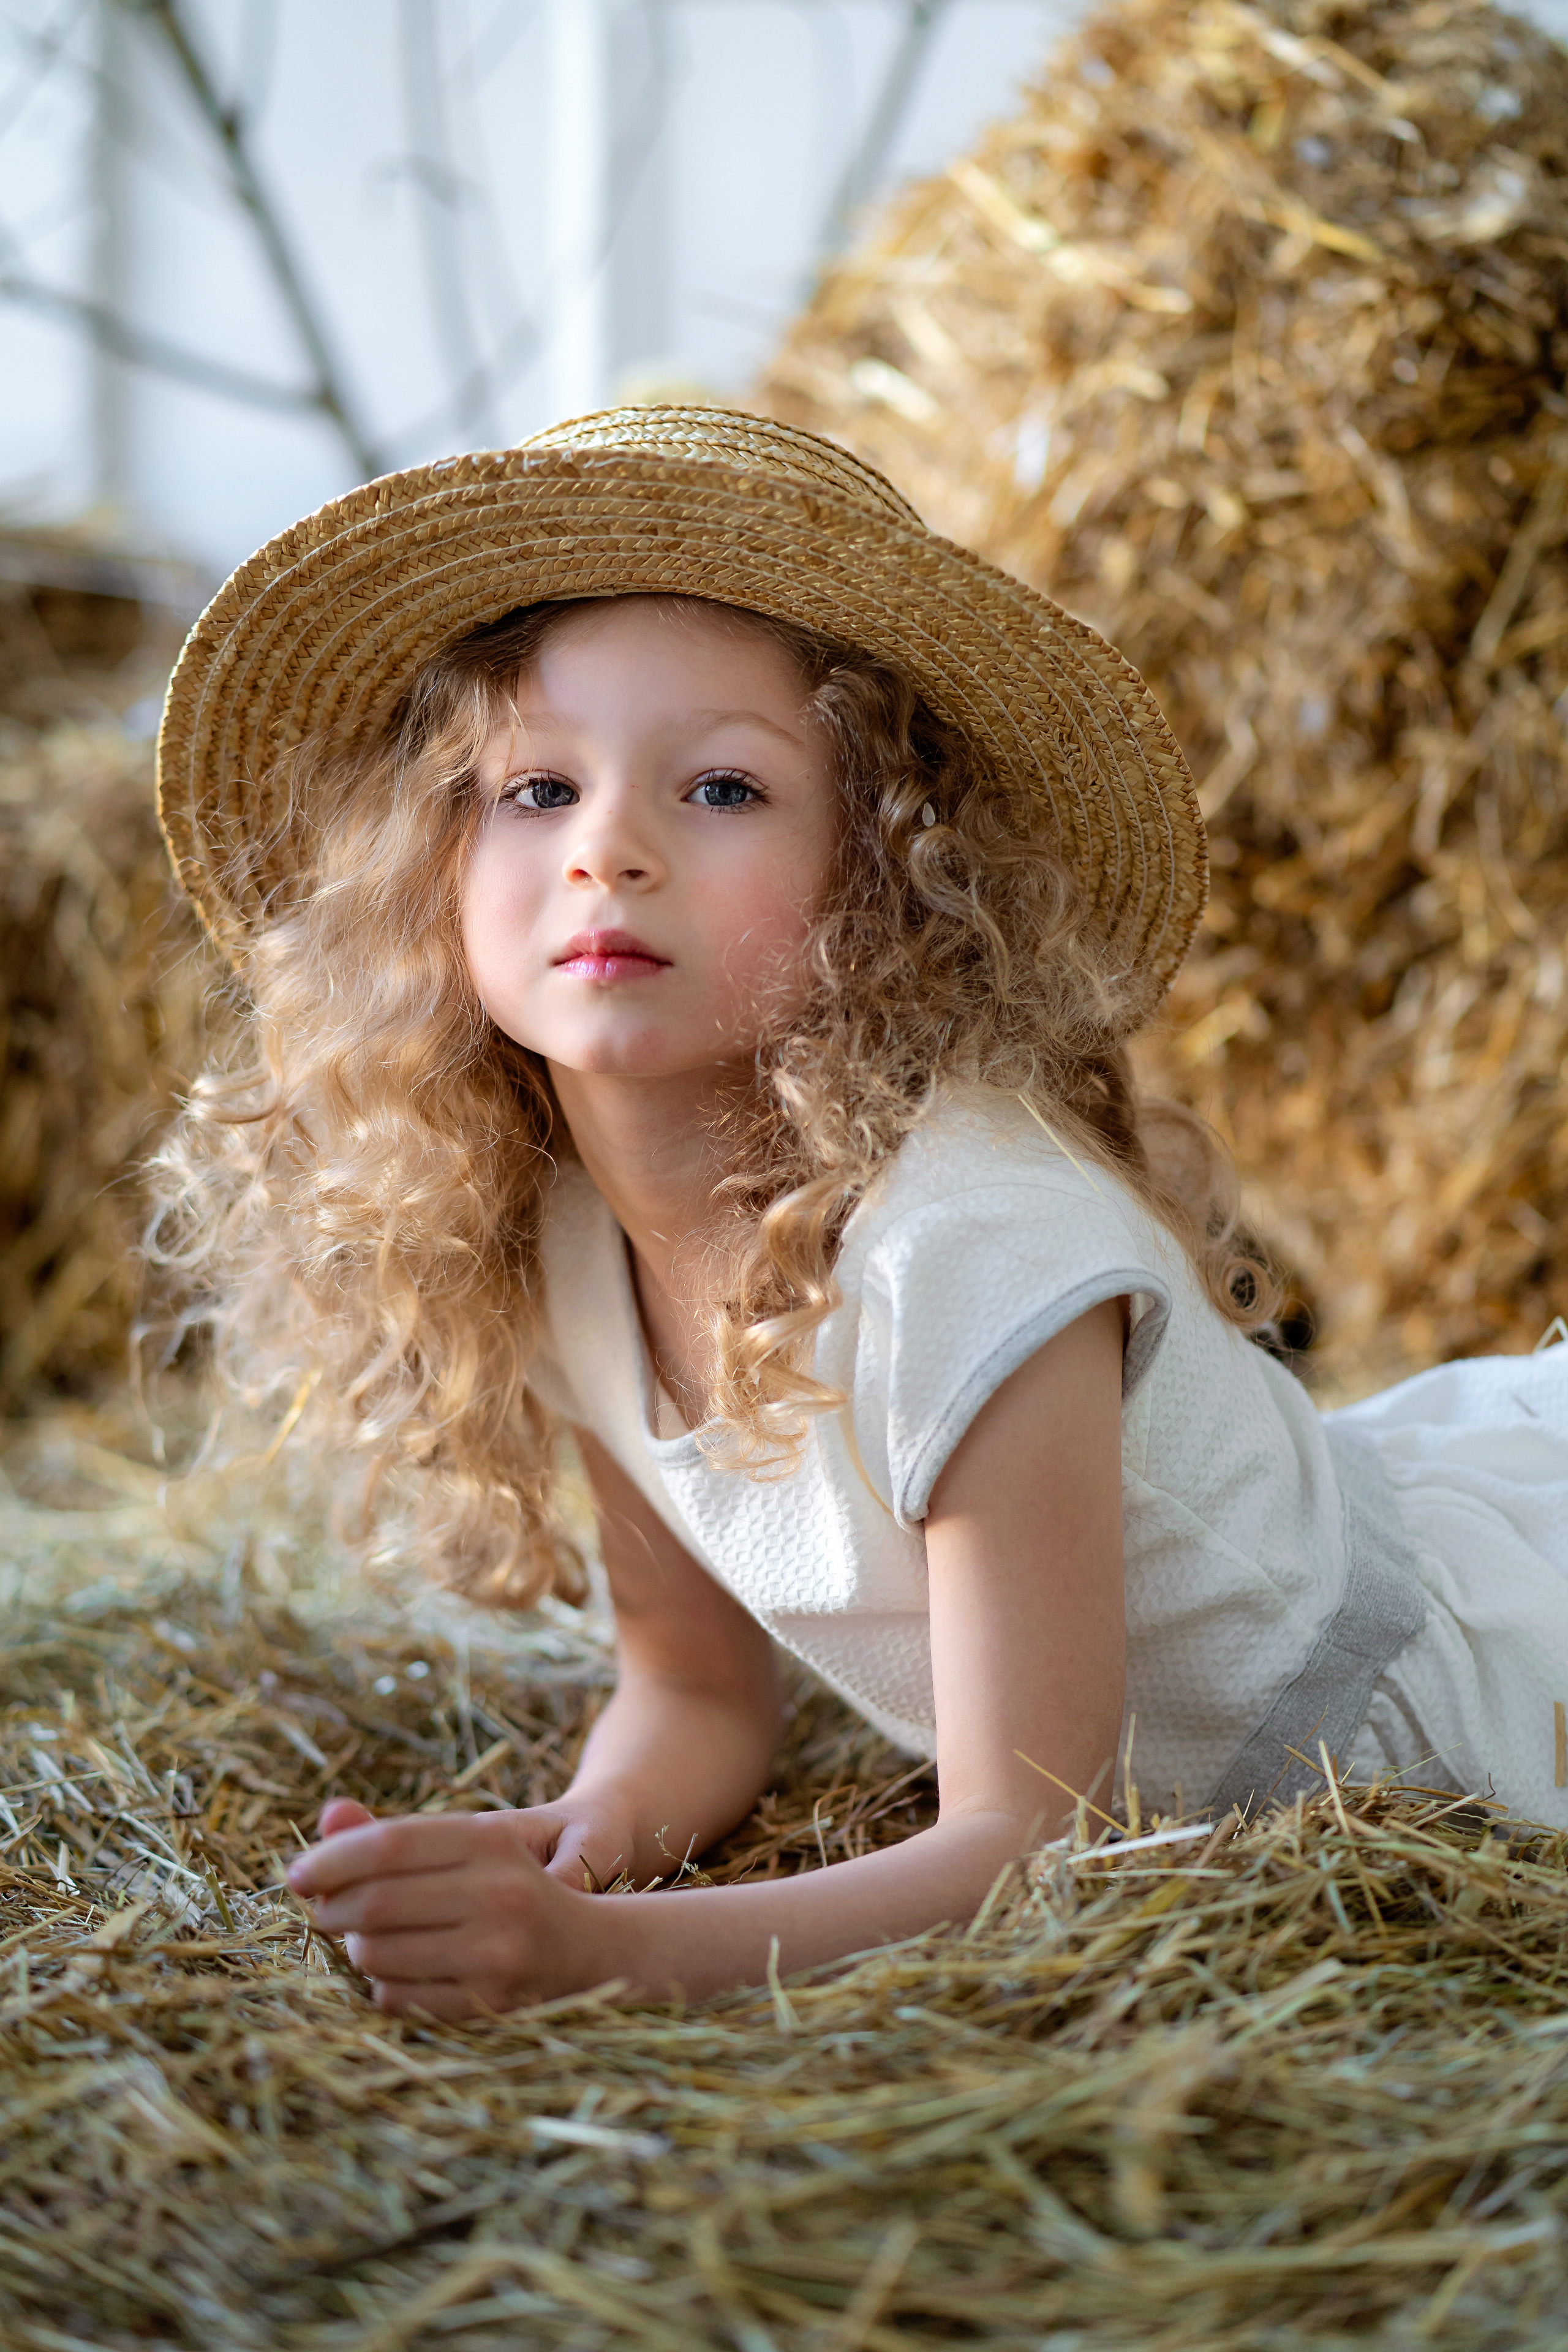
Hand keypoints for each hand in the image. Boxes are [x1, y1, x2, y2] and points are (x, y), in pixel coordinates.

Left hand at [287, 1805, 618, 2017]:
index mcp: (490, 1841)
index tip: (297, 1873)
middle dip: (332, 1908)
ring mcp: (496, 1951)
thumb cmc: (510, 1888)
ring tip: (365, 1940)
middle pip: (375, 1901)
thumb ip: (397, 1833)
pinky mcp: (491, 2001)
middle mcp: (498, 1893)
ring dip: (354, 1949)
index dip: (332, 1857)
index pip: (390, 1842)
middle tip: (322, 1911)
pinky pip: (398, 1998)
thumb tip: (328, 1817)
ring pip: (377, 1953)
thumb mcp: (467, 1847)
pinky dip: (381, 1986)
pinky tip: (396, 1971)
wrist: (590, 1949)